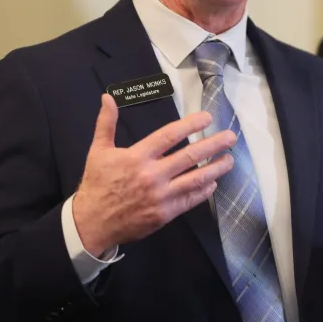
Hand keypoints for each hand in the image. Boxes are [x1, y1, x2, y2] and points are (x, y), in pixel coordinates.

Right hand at [72, 94, 236, 255]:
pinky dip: (204, 190)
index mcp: (137, 157)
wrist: (91, 223)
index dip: (191, 125)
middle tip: (230, 137)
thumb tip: (107, 98)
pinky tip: (213, 182)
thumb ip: (106, 124)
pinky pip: (190, 199)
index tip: (207, 118)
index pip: (170, 136)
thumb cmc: (97, 184)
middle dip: (214, 144)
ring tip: (229, 159)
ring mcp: (161, 196)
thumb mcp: (98, 151)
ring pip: (196, 179)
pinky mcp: (165, 214)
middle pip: (190, 156)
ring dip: (216, 168)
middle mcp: (152, 175)